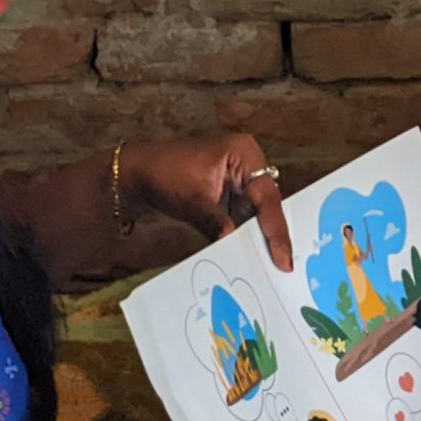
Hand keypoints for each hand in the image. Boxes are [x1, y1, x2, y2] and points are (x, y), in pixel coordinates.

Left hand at [119, 134, 290, 271]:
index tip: (283, 259)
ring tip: (271, 264)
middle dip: (272, 234)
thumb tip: (234, 242)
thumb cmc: (162, 174)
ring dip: (260, 236)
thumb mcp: (192, 201)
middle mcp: (248, 162)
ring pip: (259, 212)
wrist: (136, 174)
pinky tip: (250, 253)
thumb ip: (216, 222)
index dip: (276, 230)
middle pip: (268, 204)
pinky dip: (245, 233)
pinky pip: (245, 214)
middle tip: (282, 266)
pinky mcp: (231, 190)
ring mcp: (240, 176)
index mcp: (244, 153)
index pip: (267, 197)